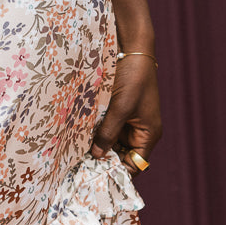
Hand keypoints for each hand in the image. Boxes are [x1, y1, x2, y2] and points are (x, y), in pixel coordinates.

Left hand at [90, 53, 161, 170]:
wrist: (132, 47)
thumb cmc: (133, 77)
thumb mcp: (120, 107)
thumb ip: (108, 132)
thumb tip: (97, 155)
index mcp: (148, 133)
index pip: (135, 165)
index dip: (118, 171)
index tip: (96, 177)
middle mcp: (140, 130)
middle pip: (122, 154)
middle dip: (104, 158)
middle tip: (80, 166)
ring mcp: (129, 119)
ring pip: (112, 140)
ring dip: (98, 143)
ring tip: (77, 152)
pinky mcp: (118, 109)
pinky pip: (107, 126)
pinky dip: (96, 130)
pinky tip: (80, 133)